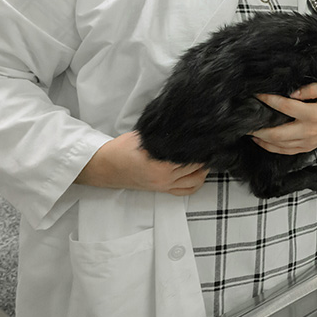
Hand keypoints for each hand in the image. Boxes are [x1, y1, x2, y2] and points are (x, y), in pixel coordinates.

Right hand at [76, 131, 207, 195]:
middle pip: (196, 168)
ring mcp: (164, 185)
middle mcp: (164, 177)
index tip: (209, 138)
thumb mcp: (143, 136)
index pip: (190, 155)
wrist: (104, 166)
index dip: (202, 146)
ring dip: (203, 170)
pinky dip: (196, 182)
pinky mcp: (162, 189)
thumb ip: (164, 135)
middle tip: (211, 144)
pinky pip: (186, 191)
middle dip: (206, 156)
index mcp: (159, 164)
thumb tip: (183, 126)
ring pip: (195, 181)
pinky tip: (199, 172)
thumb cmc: (121, 150)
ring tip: (207, 157)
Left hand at [251, 83, 316, 155]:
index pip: (286, 107)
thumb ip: (311, 89)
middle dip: (258, 127)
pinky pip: (284, 151)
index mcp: (314, 115)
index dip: (269, 100)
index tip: (256, 95)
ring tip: (248, 129)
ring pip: (278, 144)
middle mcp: (308, 131)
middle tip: (244, 120)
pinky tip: (259, 140)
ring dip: (261, 138)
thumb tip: (292, 93)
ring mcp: (306, 143)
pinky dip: (269, 147)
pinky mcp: (305, 148)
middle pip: (277, 133)